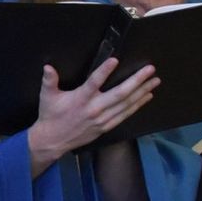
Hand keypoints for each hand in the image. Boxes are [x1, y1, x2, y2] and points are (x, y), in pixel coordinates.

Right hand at [25, 58, 158, 172]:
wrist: (53, 140)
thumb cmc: (50, 116)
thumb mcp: (47, 96)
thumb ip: (49, 80)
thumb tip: (48, 67)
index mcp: (80, 99)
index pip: (93, 83)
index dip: (104, 71)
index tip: (115, 60)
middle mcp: (94, 109)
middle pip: (120, 93)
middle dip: (137, 81)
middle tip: (150, 69)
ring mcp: (102, 119)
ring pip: (126, 104)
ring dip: (142, 91)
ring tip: (154, 81)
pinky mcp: (106, 126)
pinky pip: (125, 114)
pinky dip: (137, 105)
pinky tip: (147, 96)